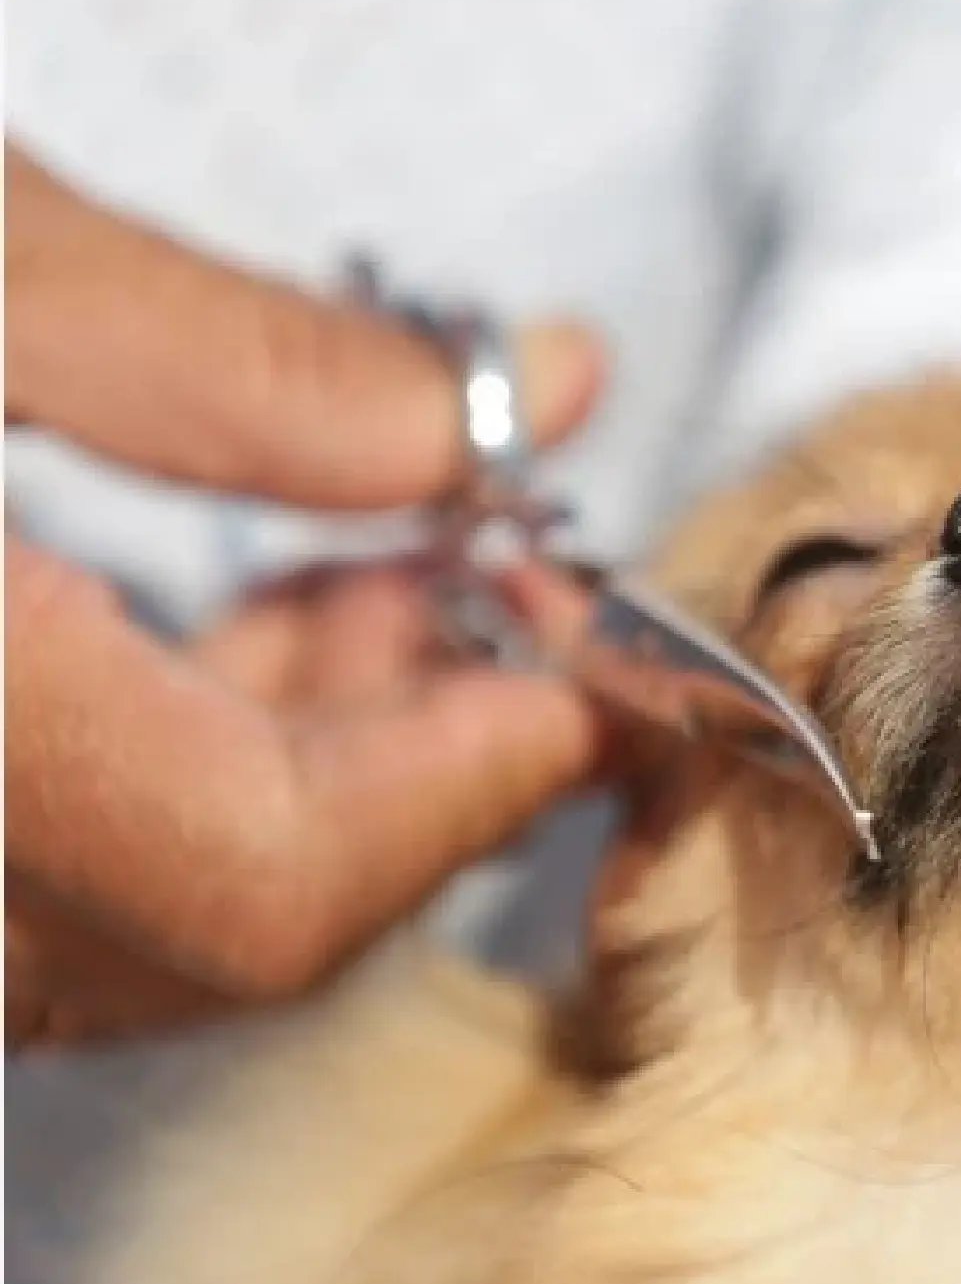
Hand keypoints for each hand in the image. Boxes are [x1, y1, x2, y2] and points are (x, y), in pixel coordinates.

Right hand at [4, 144, 607, 1046]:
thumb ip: (239, 364)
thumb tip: (515, 406)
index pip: (258, 884)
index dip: (463, 785)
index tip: (583, 672)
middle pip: (208, 918)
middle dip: (404, 751)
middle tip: (499, 587)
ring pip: (126, 908)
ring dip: (304, 746)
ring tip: (390, 572)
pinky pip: (36, 868)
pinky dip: (178, 753)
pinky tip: (242, 622)